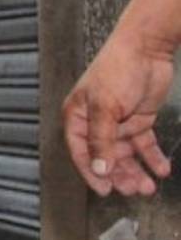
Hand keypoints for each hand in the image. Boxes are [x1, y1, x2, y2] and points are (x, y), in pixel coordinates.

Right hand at [63, 28, 174, 195]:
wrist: (146, 48)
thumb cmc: (117, 69)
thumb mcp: (105, 107)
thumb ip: (102, 140)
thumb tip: (99, 168)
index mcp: (78, 117)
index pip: (81, 152)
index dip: (93, 172)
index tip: (105, 190)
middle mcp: (96, 123)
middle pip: (106, 157)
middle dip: (119, 175)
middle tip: (132, 190)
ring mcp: (118, 122)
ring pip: (126, 155)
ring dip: (136, 171)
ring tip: (148, 186)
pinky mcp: (139, 119)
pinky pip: (144, 145)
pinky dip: (152, 158)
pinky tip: (161, 169)